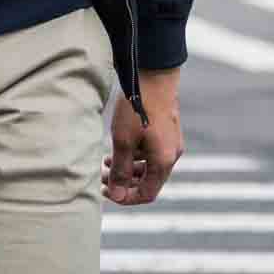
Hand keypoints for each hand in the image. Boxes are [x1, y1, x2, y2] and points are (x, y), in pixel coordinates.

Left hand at [105, 67, 182, 204]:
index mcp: (163, 162)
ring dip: (128, 169)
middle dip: (124, 182)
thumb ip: (120, 170)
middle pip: (149, 182)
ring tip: (105, 162)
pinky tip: (118, 148)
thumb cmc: (137, 108)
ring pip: (149, 167)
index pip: (147, 194)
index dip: (126, 197)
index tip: (106, 192)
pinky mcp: (167, 132)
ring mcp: (171, 143)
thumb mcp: (123, 140)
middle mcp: (171, 155)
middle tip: (102, 177)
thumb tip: (116, 195)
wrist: (153, 76)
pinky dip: (136, 156)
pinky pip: (152, 153)